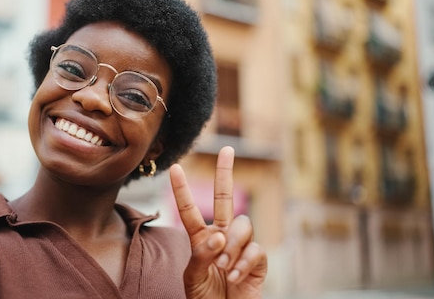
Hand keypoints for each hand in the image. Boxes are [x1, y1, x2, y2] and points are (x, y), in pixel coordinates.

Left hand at [170, 146, 266, 298]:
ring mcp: (240, 246)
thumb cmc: (205, 297)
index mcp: (200, 239)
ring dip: (231, 246)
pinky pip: (255, 249)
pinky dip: (243, 263)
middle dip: (226, 173)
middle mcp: (221, 236)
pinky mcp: (258, 260)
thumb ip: (202, 255)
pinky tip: (235, 277)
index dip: (182, 190)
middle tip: (227, 149)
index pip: (190, 210)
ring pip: (241, 225)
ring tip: (223, 268)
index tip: (175, 168)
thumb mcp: (193, 277)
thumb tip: (218, 235)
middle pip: (225, 198)